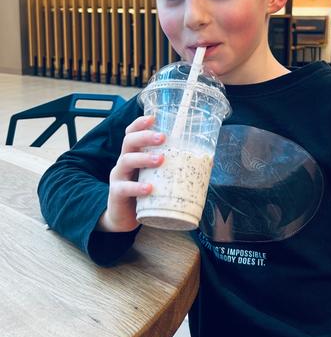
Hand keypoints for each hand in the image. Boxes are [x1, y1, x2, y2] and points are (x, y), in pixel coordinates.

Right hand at [97, 115, 164, 232]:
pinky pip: (124, 188)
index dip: (140, 124)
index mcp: (134, 155)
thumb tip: (207, 161)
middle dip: (145, 136)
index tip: (153, 118)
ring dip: (144, 158)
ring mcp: (118, 177)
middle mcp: (124, 162)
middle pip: (128, 142)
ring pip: (126, 161)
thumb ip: (173, 168)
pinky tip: (149, 188)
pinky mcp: (116, 194)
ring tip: (160, 159)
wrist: (124, 218)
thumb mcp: (157, 177)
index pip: (132, 133)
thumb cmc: (143, 193)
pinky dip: (137, 187)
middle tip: (163, 137)